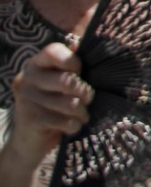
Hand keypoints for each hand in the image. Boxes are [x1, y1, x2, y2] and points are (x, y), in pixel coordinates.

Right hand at [6, 43, 91, 168]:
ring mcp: (27, 100)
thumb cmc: (54, 103)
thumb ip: (70, 65)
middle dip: (85, 92)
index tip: (79, 71)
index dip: (73, 61)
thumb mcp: (60, 82)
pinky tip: (72, 126)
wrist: (30, 141)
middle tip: (87, 98)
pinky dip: (75, 126)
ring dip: (82, 112)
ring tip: (81, 114)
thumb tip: (79, 45)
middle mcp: (28, 79)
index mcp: (36, 64)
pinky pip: (66, 121)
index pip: (53, 51)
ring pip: (70, 104)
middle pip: (67, 81)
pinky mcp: (31, 120)